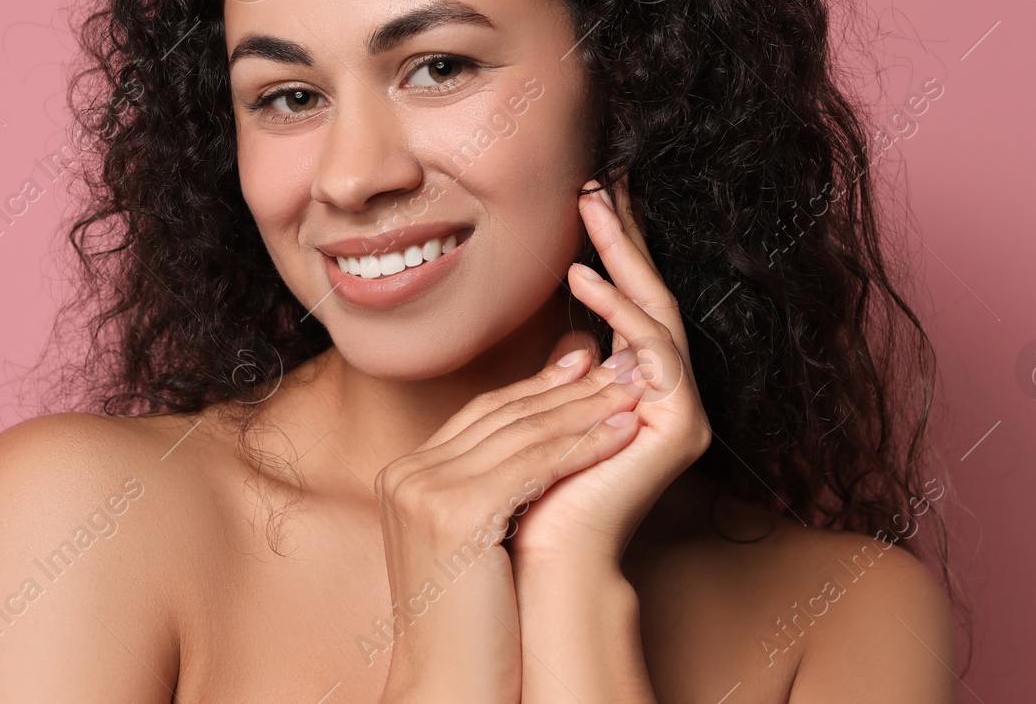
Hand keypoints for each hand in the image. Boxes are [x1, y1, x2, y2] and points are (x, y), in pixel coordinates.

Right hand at [371, 346, 647, 702]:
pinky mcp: (456, 514)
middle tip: (617, 363)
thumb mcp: (470, 541)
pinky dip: (584, 444)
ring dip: (585, 407)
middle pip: (502, 415)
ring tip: (631, 389)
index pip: (482, 414)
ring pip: (523, 434)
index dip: (536, 386)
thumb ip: (487, 488)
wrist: (448, 685)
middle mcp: (407, 475)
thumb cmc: (470, 626)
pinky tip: (622, 433)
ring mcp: (426, 491)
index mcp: (404, 476)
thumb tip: (538, 439)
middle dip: (567, 387)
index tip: (581, 363)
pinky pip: (536, 466)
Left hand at [507, 175, 712, 567]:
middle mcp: (668, 392)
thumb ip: (565, 377)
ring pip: (656, 311)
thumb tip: (573, 340)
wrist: (545, 557)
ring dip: (623, 253)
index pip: (630, 299)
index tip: (590, 191)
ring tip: (590, 208)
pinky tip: (583, 277)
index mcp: (640, 386)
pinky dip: (618, 310)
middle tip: (601, 175)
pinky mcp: (680, 425)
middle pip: (651, 294)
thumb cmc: (535, 491)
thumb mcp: (546, 414)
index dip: (615, 245)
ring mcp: (680, 408)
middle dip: (626, 233)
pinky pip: (652, 351)